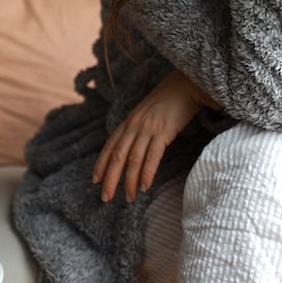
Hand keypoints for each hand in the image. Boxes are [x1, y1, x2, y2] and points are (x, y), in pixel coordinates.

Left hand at [92, 69, 212, 201]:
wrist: (186, 85)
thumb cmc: (170, 100)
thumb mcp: (147, 113)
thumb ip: (139, 127)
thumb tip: (134, 145)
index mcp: (129, 121)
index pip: (110, 146)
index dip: (101, 164)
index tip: (95, 181)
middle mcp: (134, 125)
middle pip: (117, 156)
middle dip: (110, 179)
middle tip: (105, 197)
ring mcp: (148, 128)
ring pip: (133, 159)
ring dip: (129, 181)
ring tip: (128, 197)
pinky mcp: (163, 132)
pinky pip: (152, 156)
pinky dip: (147, 173)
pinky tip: (145, 186)